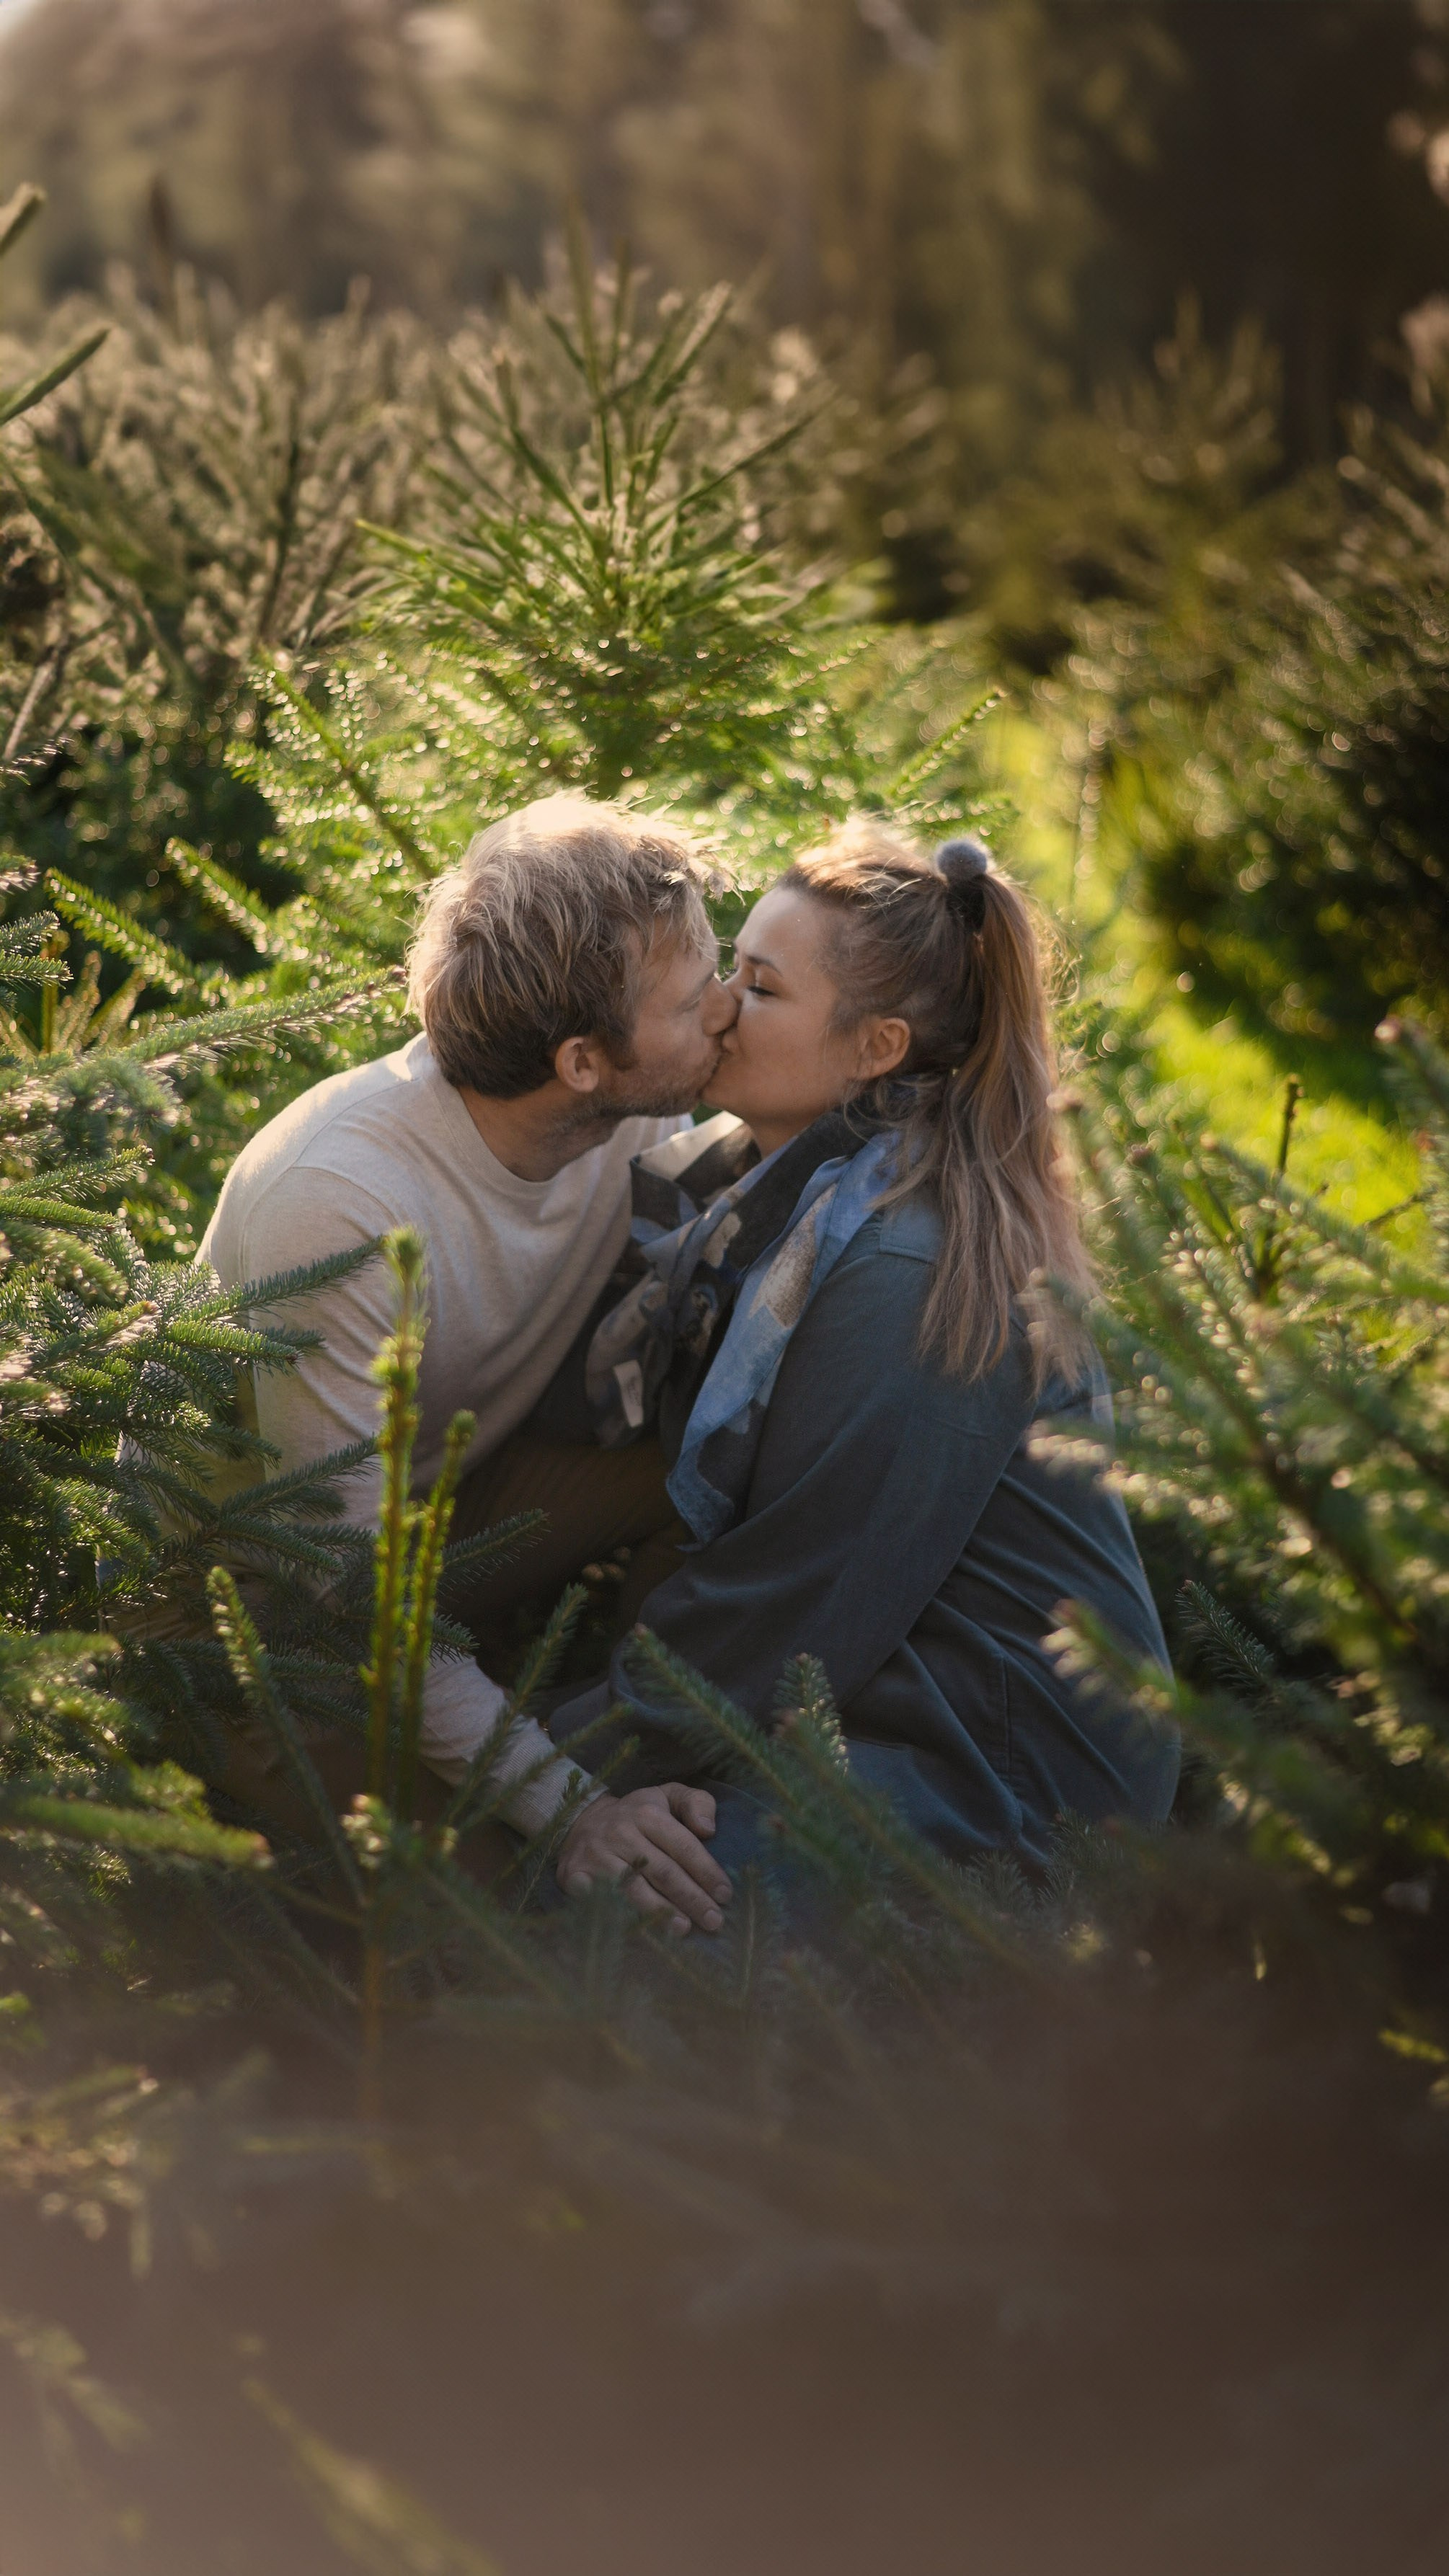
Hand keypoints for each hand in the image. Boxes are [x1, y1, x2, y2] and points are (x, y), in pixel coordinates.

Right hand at [556, 1784, 730, 1934]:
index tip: (726, 1895)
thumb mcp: (668, 1796)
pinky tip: (641, 1932)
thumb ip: (696, 1803)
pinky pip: (601, 1901)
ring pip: (634, 1889)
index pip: (684, 1846)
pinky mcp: (575, 1875)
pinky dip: (621, 1917)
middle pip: (663, 1872)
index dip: (707, 1872)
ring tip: (684, 1929)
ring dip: (660, 1913)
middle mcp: (620, 1833)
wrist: (580, 1822)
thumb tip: (708, 1829)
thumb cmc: (637, 1814)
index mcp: (647, 1813)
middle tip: (714, 1921)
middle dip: (692, 1899)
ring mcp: (596, 1855)